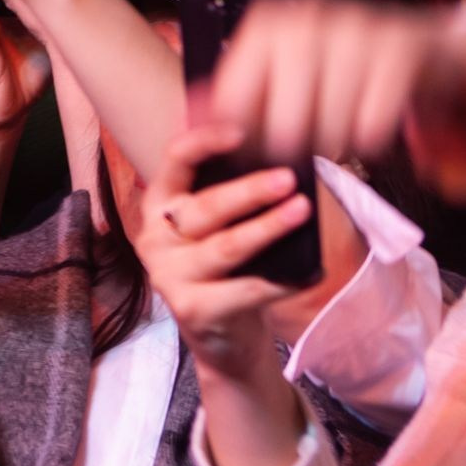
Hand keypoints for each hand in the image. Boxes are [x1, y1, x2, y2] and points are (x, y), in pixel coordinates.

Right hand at [138, 121, 312, 381]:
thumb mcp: (216, 224)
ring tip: (301, 211)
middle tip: (289, 178)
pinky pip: (245, 290)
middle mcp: (155, 237)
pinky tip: (310, 272)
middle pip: (206, 207)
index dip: (205, 142)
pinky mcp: (191, 309)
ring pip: (225, 246)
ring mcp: (168, 275)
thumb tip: (282, 160)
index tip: (242, 133)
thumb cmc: (224, 267)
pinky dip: (281, 281)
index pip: (175, 160)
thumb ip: (230, 193)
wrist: (218, 332)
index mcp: (160, 203)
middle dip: (250, 191)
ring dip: (267, 228)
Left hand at [204, 0, 465, 195]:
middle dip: (295, 147)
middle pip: (284, 123)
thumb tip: (183, 124)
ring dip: (334, 145)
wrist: (418, 46)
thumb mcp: (277, 72)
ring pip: (329, 125)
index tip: (254, 150)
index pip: (234, 98)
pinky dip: (370, 140)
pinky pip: (372, 123)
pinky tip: (369, 131)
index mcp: (266, 23)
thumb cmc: (333, 67)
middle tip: (305, 149)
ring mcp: (354, 29)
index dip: (241, 136)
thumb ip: (230, 96)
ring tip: (337, 139)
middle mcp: (305, 18)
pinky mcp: (397, 50)